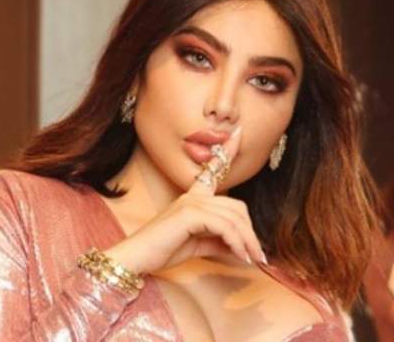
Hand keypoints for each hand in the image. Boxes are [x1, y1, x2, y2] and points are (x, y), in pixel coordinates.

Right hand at [104, 127, 266, 273]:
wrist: (135, 260)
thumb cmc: (161, 252)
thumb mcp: (197, 246)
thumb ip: (218, 242)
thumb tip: (241, 247)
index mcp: (193, 198)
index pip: (213, 170)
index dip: (227, 150)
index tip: (238, 133)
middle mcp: (193, 196)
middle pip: (236, 207)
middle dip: (250, 232)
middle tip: (258, 256)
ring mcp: (191, 202)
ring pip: (233, 218)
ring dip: (247, 241)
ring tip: (253, 259)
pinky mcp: (189, 214)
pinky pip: (224, 227)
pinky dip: (236, 243)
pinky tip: (240, 256)